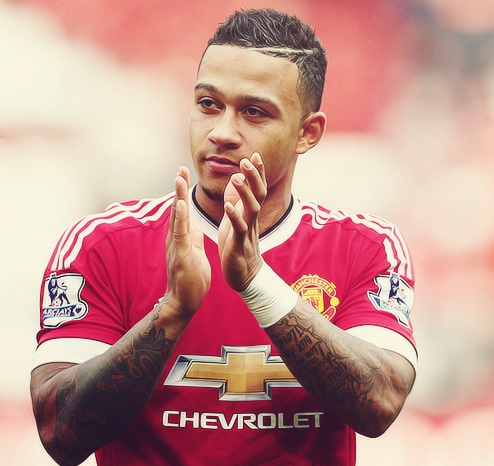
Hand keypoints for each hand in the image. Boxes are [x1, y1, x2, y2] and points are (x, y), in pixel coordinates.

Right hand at [165, 166, 210, 317]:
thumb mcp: (194, 252)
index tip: (185, 175)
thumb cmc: (190, 279)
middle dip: (180, 188)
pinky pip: (180, 234)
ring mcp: (176, 246)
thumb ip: (191, 237)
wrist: (184, 302)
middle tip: (181, 168)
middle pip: (178, 209)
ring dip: (178, 197)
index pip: (183, 211)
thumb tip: (192, 223)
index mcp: (182, 237)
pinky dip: (180, 218)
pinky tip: (181, 205)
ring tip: (179, 178)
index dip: (184, 193)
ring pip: (177, 218)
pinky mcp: (179, 255)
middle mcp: (175, 239)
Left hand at [218, 153, 266, 291]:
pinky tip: (227, 206)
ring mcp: (248, 231)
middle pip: (258, 194)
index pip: (257, 188)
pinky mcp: (240, 244)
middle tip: (247, 160)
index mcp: (250, 213)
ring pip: (251, 209)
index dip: (257, 173)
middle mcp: (252, 219)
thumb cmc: (238, 245)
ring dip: (245, 192)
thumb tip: (236, 177)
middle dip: (254, 177)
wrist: (244, 275)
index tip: (255, 155)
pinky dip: (234, 216)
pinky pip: (239, 228)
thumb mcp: (236, 218)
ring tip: (236, 178)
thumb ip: (236, 199)